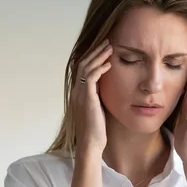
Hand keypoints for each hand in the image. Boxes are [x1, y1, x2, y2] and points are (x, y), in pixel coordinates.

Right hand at [72, 39, 112, 155]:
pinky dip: (99, 68)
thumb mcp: (99, 109)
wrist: (91, 143)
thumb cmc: (97, 130)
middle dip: (95, 52)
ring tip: (110, 48)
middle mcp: (76, 91)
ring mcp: (79, 94)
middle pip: (82, 64)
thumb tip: (110, 89)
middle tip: (107, 42)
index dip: (93, 58)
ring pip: (86, 67)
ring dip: (98, 56)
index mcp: (78, 94)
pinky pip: (90, 77)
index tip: (104, 50)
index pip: (82, 69)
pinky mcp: (86, 98)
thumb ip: (100, 97)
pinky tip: (109, 64)